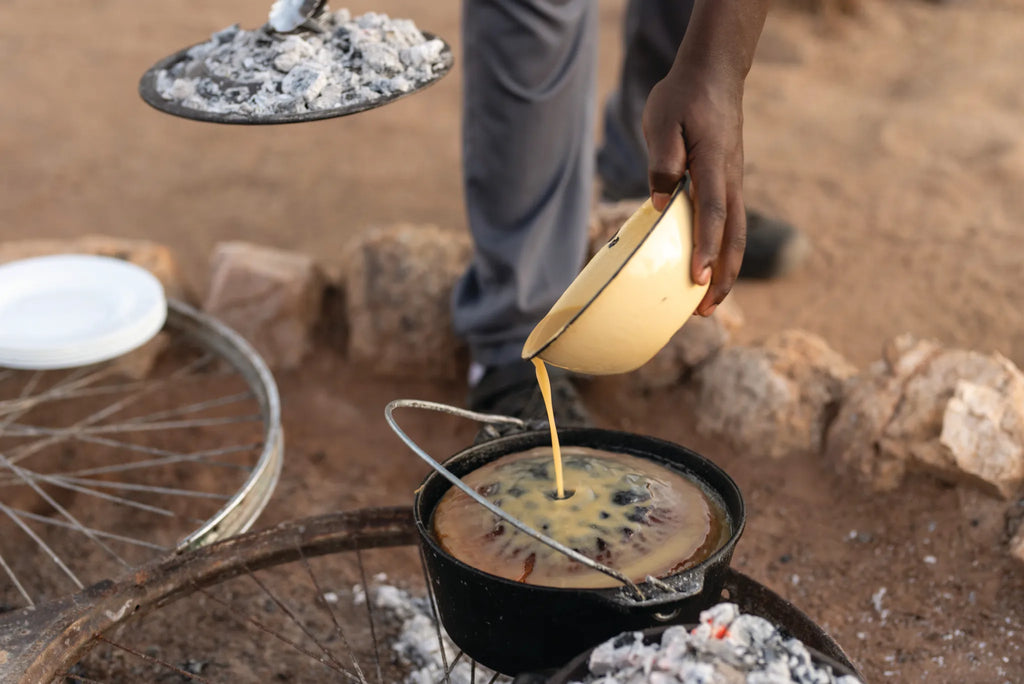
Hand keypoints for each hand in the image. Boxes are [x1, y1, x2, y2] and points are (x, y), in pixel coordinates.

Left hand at [642, 64, 746, 316]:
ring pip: (738, 235)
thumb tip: (659, 201)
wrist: (713, 75)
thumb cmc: (682, 98)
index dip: (705, 247)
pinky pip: (732, 225)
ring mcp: (734, 182)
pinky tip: (710, 272)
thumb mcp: (661, 120)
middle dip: (722, 276)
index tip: (697, 279)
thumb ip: (662, 159)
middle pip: (734, 236)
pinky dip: (725, 253)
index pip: (712, 212)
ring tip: (708, 305)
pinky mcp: (729, 184)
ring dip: (726, 271)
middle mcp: (730, 177)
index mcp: (712, 163)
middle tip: (705, 311)